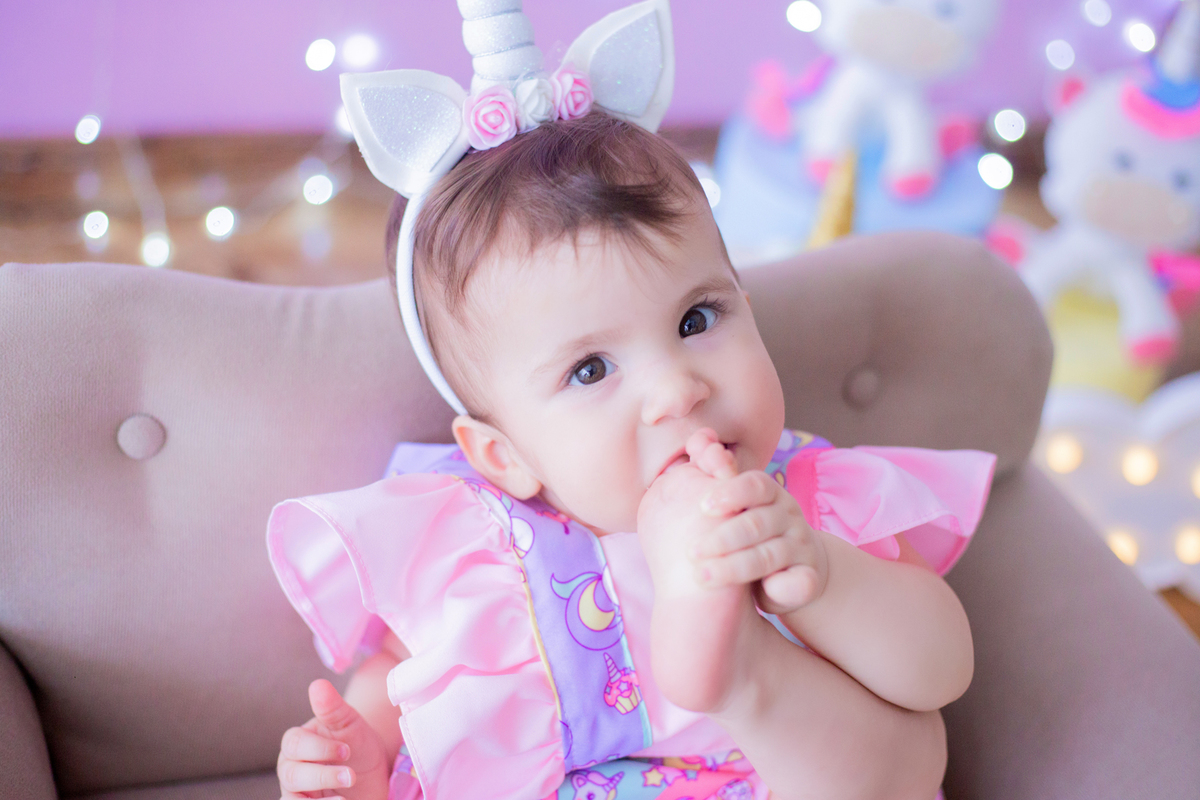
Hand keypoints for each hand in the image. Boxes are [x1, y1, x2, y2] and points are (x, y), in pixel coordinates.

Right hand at [277, 679, 392, 799]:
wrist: (373, 775)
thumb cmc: (357, 745)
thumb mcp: (350, 725)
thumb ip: (332, 708)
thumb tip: (317, 684)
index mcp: (298, 743)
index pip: (295, 744)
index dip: (319, 748)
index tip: (346, 749)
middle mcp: (291, 768)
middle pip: (292, 774)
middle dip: (322, 775)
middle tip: (351, 776)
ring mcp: (297, 792)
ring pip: (290, 799)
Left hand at [687, 429, 828, 614]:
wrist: (793, 568)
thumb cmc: (749, 533)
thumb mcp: (734, 506)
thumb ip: (716, 476)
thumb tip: (698, 438)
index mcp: (769, 494)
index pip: (754, 484)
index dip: (730, 493)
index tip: (702, 506)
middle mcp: (788, 515)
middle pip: (756, 523)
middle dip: (721, 538)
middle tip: (691, 552)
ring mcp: (801, 546)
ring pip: (769, 555)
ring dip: (734, 567)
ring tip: (702, 577)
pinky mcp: (809, 577)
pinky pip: (798, 583)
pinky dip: (780, 589)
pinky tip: (760, 595)